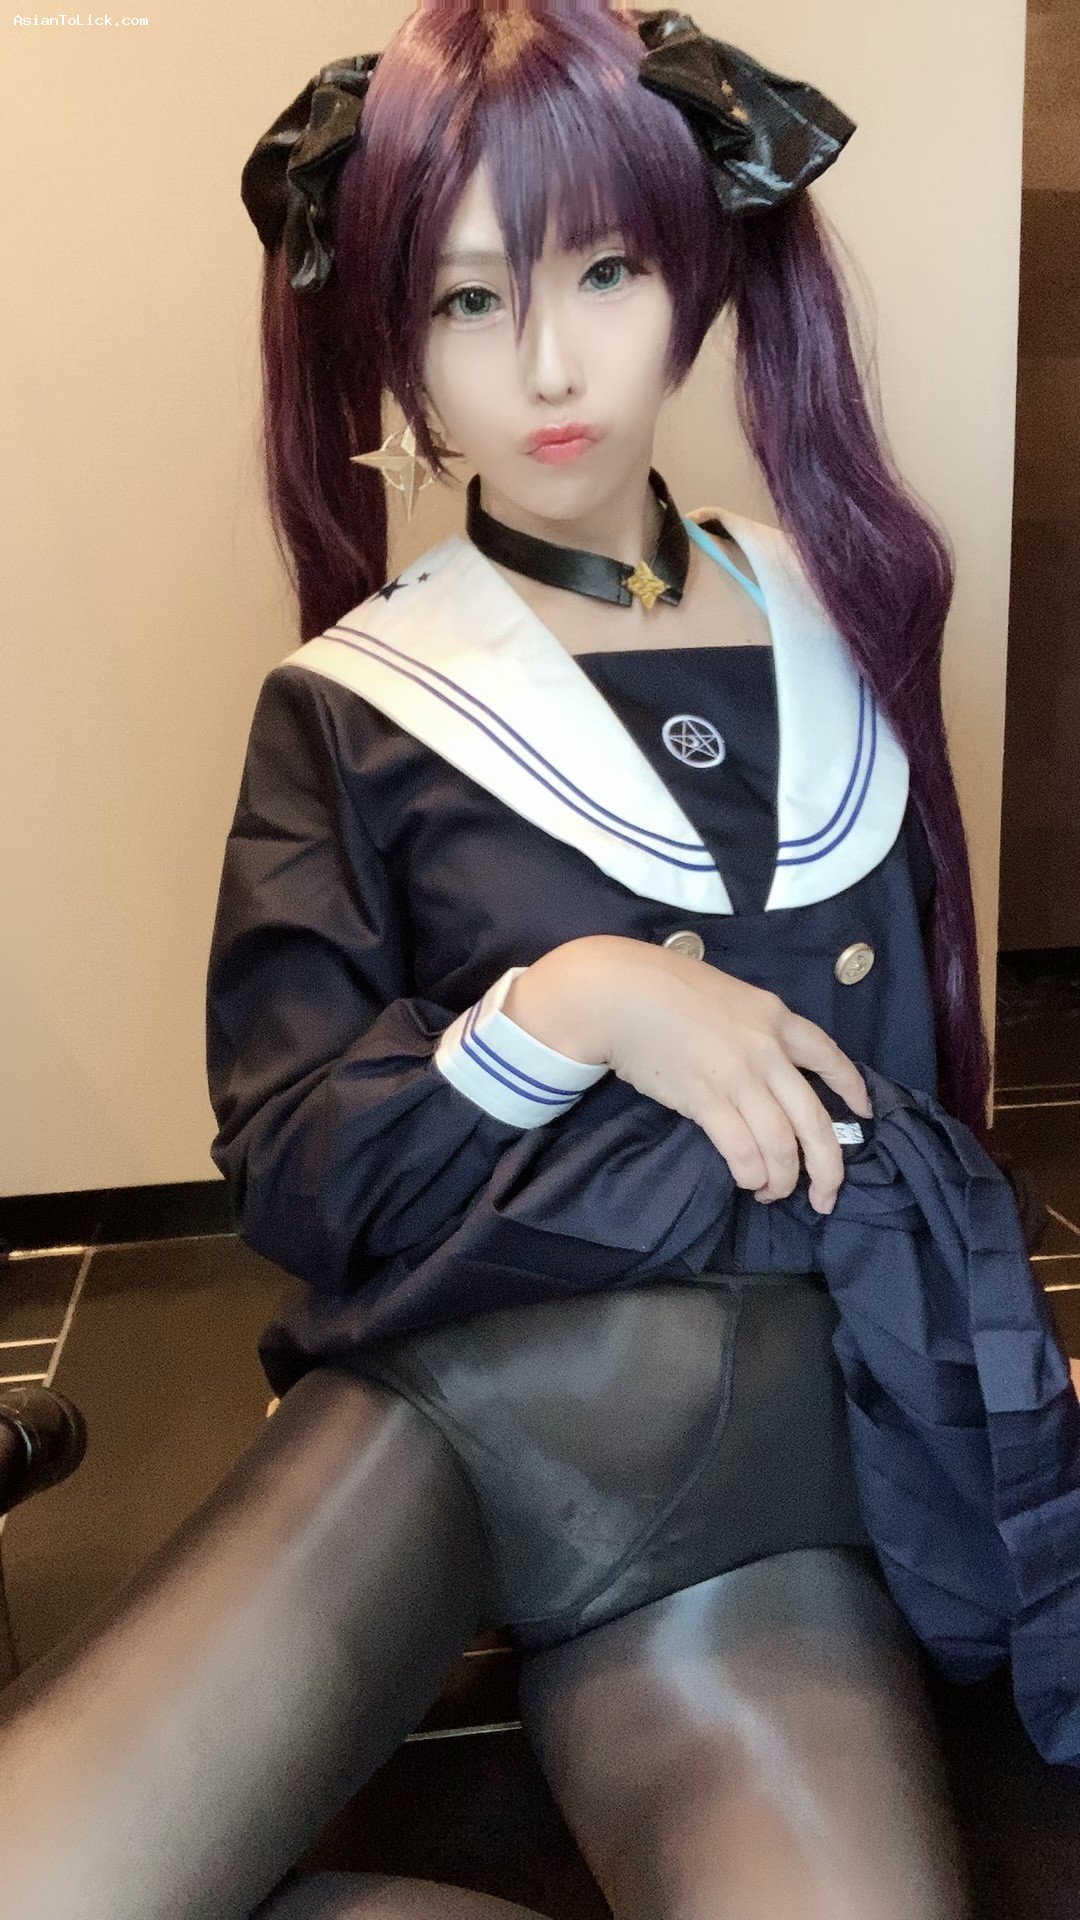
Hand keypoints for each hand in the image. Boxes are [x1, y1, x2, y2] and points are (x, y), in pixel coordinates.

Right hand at [527, 936, 872, 1215]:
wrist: (617, 992)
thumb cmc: (662, 985)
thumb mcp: (726, 992)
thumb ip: (751, 1025)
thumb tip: (760, 1062)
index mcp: (775, 1017)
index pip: (829, 1056)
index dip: (851, 1089)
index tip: (864, 1114)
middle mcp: (768, 1050)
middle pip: (814, 1120)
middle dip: (828, 1166)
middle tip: (829, 1195)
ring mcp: (739, 1077)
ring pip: (781, 1145)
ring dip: (783, 1180)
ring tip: (775, 1192)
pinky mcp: (706, 1100)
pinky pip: (743, 1150)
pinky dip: (752, 1174)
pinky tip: (750, 1182)